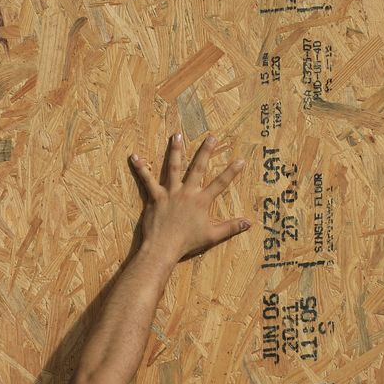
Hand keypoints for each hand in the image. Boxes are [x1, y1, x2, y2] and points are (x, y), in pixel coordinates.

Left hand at [127, 133, 248, 261]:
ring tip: (176, 135)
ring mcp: (170, 193)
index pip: (220, 184)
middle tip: (211, 137)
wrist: (163, 248)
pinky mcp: (155, 197)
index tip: (240, 160)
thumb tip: (249, 223)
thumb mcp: (212, 236)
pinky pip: (146, 180)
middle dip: (206, 151)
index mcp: (201, 201)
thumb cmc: (187, 243)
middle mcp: (187, 192)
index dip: (231, 172)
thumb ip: (231, 227)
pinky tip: (134, 156)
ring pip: (173, 167)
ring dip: (174, 150)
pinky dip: (140, 168)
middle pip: (198, 168)